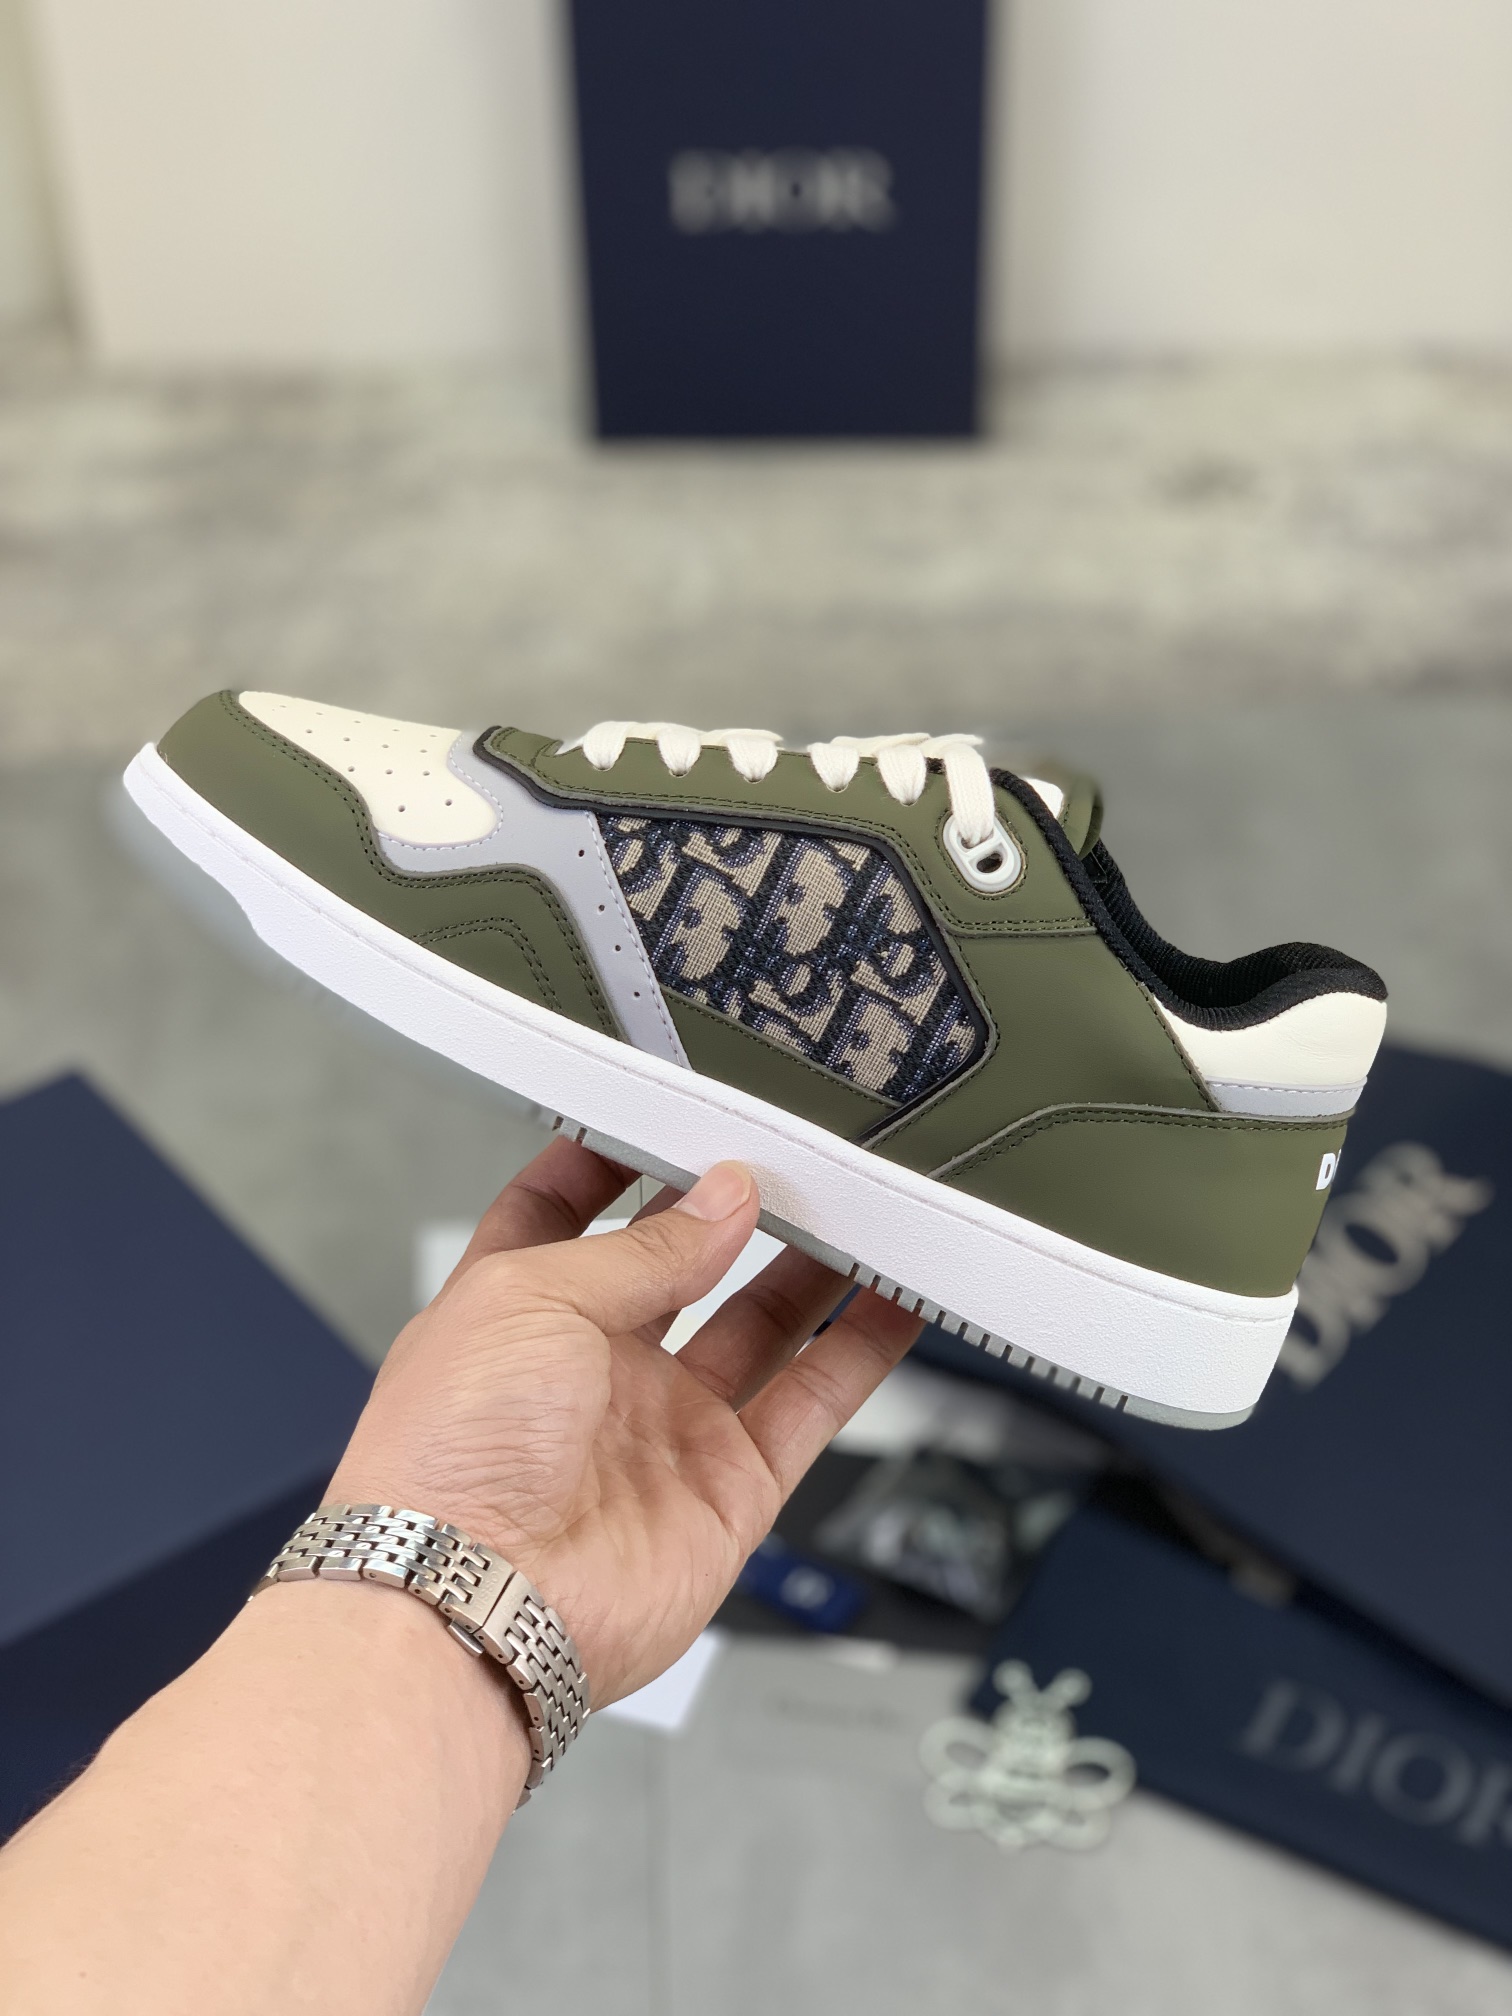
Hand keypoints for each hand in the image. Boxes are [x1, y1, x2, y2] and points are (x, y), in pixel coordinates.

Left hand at [328, 1138, 921, 1704]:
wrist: (474, 1605)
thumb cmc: (450, 1457)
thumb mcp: (534, 1296)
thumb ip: (642, 1248)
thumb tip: (722, 1198)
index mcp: (520, 1310)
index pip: (566, 1211)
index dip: (616, 1160)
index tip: (675, 1114)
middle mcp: (592, 1369)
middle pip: (682, 1266)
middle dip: (734, 1210)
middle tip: (794, 1158)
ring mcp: (664, 1428)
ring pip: (761, 1326)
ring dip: (813, 1269)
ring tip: (862, 1206)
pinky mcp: (728, 1489)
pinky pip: (811, 1405)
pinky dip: (860, 1352)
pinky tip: (897, 1299)